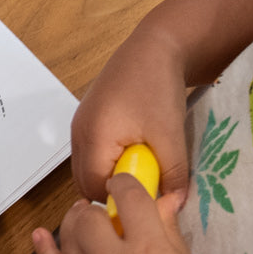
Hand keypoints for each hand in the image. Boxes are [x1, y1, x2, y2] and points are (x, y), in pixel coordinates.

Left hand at [32, 174, 224, 253]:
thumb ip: (167, 226)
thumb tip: (162, 199)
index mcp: (148, 247)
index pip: (127, 195)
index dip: (127, 184)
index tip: (129, 186)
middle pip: (88, 215)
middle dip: (98, 207)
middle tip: (111, 213)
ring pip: (67, 235)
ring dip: (76, 222)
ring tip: (89, 220)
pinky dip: (45, 248)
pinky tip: (40, 234)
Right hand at [71, 22, 190, 202]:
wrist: (153, 47)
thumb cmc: (157, 87)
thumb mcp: (171, 135)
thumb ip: (172, 174)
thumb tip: (174, 206)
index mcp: (93, 139)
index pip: (94, 189)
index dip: (118, 201)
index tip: (145, 201)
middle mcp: (78, 134)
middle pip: (84, 182)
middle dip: (112, 191)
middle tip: (144, 187)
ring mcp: (79, 126)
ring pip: (87, 168)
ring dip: (110, 175)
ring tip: (141, 167)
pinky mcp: (87, 120)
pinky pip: (90, 153)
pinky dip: (108, 160)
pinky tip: (134, 151)